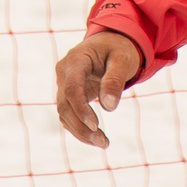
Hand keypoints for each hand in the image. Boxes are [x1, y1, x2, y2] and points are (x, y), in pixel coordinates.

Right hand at [54, 30, 143, 148]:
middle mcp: (64, 72)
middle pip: (65, 105)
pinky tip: (96, 138)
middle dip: (82, 126)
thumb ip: (115, 80)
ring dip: (80, 132)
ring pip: (64, 113)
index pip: (72, 88)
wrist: (111, 44)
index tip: (95, 126)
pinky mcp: (68, 96)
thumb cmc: (118, 49)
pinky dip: (80, 129)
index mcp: (76, 59)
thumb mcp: (123, 59)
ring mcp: (63, 84)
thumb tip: (109, 107)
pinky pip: (69, 115)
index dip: (81, 109)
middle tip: (104, 142)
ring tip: (104, 143)